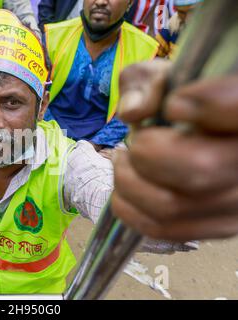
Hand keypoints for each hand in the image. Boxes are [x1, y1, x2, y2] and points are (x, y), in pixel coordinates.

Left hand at [111, 60, 237, 240]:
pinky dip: (129, 206)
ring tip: (125, 159)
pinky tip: (125, 184)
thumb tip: (134, 112)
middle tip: (137, 139)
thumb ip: (147, 84)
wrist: (190, 130)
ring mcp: (237, 201)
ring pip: (171, 205)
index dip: (208, 104)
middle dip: (148, 152)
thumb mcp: (160, 76)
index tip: (175, 103)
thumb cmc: (175, 98)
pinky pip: (162, 228)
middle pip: (199, 168)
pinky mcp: (217, 226)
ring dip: (129, 180)